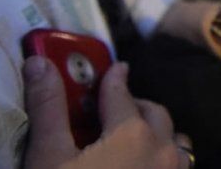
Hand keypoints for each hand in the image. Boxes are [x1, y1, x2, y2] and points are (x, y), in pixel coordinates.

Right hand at [22, 58, 191, 168]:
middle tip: (115, 109)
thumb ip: (49, 108)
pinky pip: (180, 167)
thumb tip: (40, 63)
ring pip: (175, 141)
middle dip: (136, 106)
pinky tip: (146, 168)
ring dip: (158, 133)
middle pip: (154, 113)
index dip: (113, 80)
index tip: (115, 70)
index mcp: (133, 132)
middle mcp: (163, 149)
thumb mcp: (48, 158)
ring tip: (134, 140)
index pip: (121, 94)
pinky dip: (166, 159)